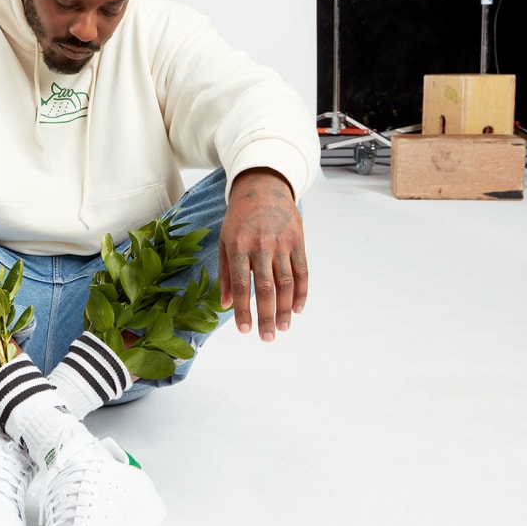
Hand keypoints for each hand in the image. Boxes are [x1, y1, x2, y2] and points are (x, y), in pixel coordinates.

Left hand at [218, 168, 308, 340]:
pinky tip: (297, 309)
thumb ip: (225, 274)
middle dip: (267, 316)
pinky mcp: (298, 240)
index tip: (245, 330)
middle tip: (267, 338)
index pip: (241, 285)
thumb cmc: (239, 219)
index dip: (243, 310)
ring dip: (285, 309)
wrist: (263, 187)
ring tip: (282, 328)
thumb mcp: (224, 241)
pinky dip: (301, 292)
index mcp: (238, 246)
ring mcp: (282, 243)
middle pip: (266, 288)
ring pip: (286, 283)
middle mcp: (261, 246)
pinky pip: (302, 271)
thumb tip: (225, 305)